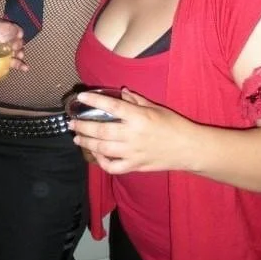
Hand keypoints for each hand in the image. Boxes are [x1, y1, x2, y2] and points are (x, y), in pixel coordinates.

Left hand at [0, 24, 27, 72]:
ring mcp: (3, 50)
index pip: (7, 27)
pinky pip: (14, 62)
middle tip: (16, 47)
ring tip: (20, 56)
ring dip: (20, 53)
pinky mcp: (3, 61)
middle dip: (18, 42)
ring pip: (16, 50)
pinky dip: (20, 65)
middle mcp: (1, 39)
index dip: (14, 29)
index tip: (18, 33)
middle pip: (14, 38)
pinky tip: (26, 68)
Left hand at [69, 88, 194, 173]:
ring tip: (77, 138)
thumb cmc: (173, 124)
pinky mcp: (135, 166)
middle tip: (71, 123)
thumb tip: (121, 92)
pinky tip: (97, 155)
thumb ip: (136, 100)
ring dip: (87, 143)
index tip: (81, 97)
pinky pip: (113, 167)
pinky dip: (102, 162)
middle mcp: (133, 135)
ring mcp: (133, 152)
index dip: (94, 100)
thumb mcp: (155, 108)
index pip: (111, 106)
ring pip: (103, 149)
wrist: (188, 148)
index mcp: (138, 117)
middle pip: (101, 131)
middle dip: (82, 127)